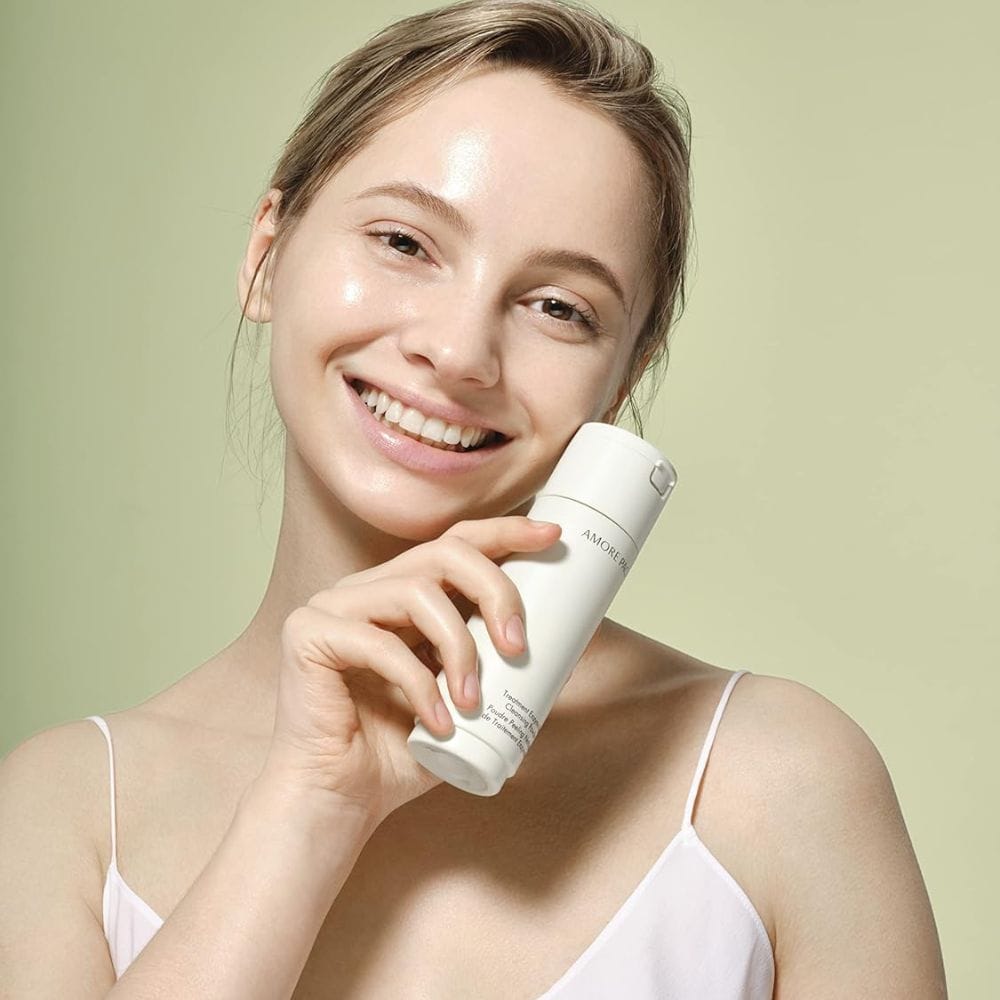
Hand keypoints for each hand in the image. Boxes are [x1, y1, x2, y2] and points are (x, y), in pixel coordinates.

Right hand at [258, 516, 561, 826]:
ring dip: (459, 648)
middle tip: (519, 646)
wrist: (342, 801)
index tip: (552, 537)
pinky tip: (438, 724)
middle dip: (495, 590)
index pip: (455, 543)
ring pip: (416, 593)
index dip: (505, 533)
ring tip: (474, 703)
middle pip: (443, 553)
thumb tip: (566, 650)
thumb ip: (499, 671)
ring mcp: (333, 606)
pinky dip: (419, 685)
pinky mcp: (307, 634)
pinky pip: (378, 643)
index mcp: (401, 593)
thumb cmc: (401, 752)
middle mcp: (367, 588)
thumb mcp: (466, 701)